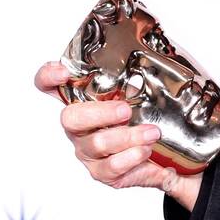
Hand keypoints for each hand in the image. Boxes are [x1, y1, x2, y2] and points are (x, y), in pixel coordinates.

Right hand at [33, 59, 200, 212]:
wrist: (171, 159)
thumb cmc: (151, 122)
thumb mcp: (148, 95)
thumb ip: (145, 74)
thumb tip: (159, 47)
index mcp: (84, 102)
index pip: (50, 87)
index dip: (48, 78)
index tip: (63, 71)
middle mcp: (80, 127)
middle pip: (70, 118)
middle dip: (100, 112)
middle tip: (126, 110)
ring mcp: (88, 151)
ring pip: (97, 143)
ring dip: (128, 136)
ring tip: (152, 133)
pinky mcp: (103, 172)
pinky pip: (111, 166)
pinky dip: (131, 157)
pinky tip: (145, 151)